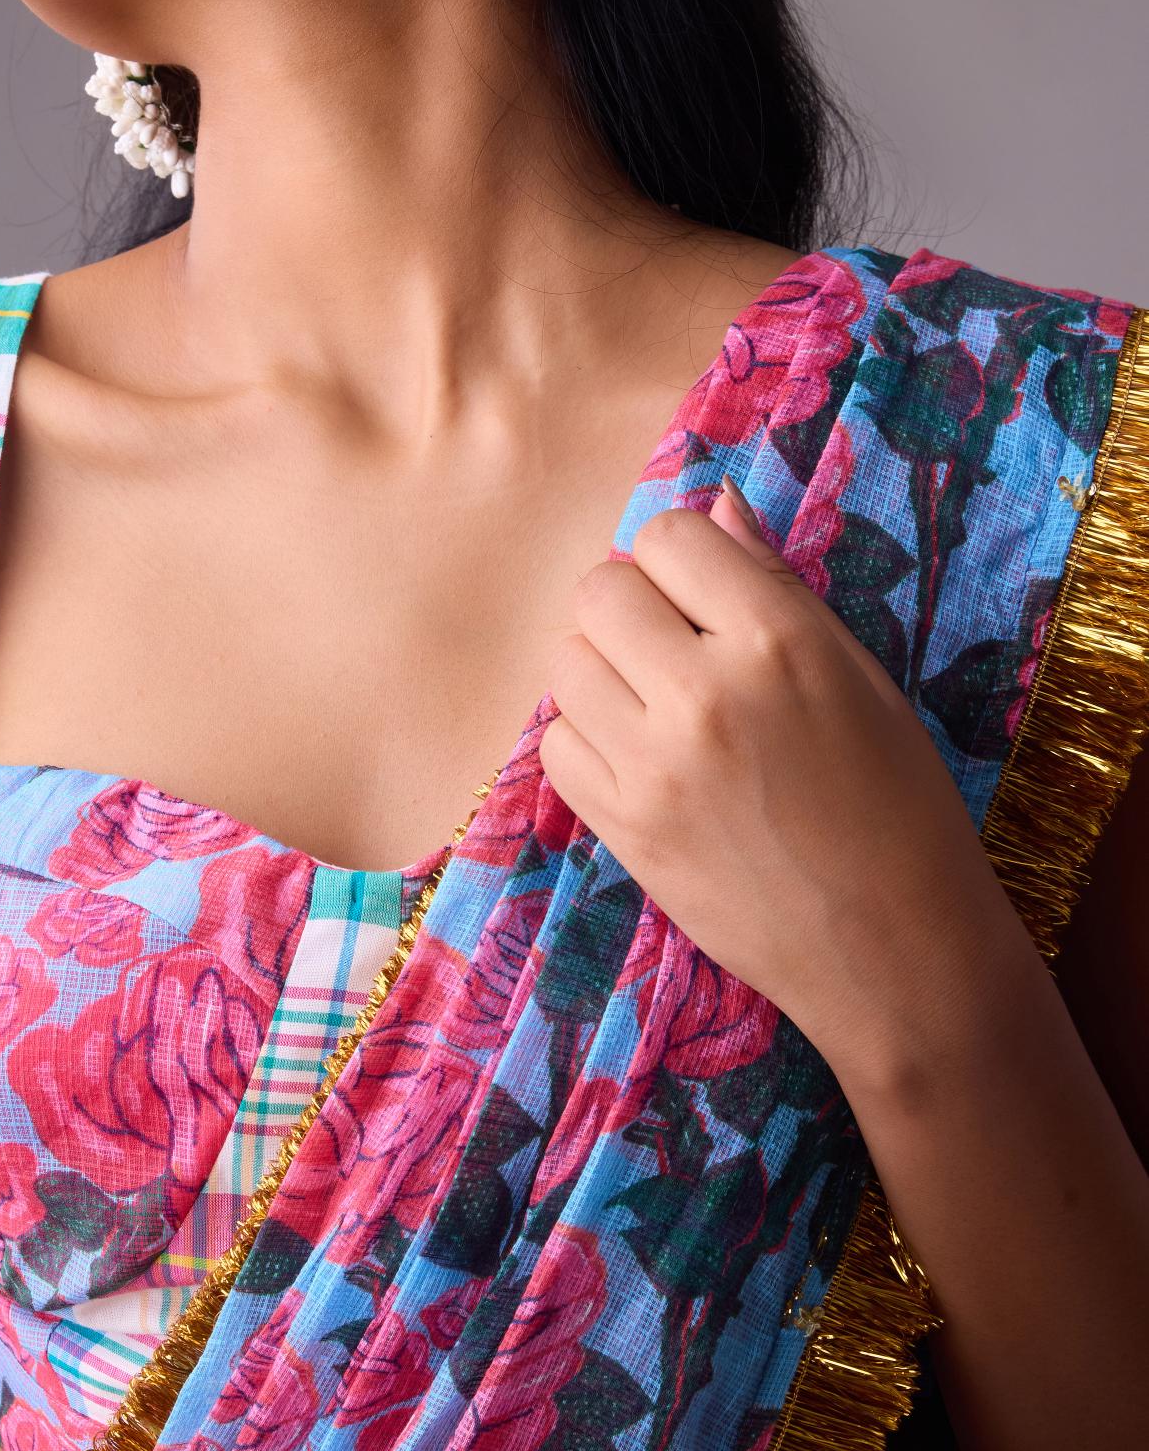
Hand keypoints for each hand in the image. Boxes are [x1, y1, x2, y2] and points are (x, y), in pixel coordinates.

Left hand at [538, 478, 1028, 1083]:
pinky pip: (556, 744)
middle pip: (600, 590)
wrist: (893, 949)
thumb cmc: (895, 804)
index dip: (679, 560)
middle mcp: (708, 692)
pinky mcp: (623, 828)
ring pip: (568, 663)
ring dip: (602, 673)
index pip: (669, 534)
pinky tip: (644, 762)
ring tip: (660, 710)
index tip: (702, 597)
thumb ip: (773, 585)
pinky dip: (587, 742)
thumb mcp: (858, 676)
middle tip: (673, 652)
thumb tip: (712, 502)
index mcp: (781, 639)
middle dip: (629, 608)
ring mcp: (656, 764)